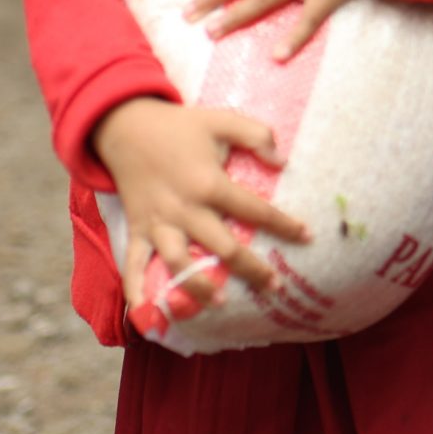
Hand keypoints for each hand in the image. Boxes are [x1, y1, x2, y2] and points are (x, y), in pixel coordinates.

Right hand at [91, 96, 311, 305]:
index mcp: (209, 183)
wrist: (126, 127)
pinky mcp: (137, 229)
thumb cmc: (180, 126)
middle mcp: (185, 209)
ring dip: (199, 286)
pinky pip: (132, 264)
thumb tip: (282, 161)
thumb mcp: (222, 120)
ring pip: (179, 263)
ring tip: (221, 303)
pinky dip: (135, 290)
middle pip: (223, 248)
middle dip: (252, 270)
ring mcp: (158, 223)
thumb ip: (257, 135)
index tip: (306, 237)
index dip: (283, 225)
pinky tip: (144, 313)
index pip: (255, 210)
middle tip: (275, 287)